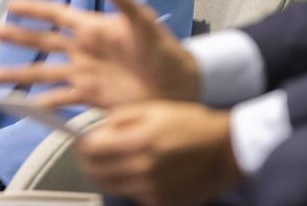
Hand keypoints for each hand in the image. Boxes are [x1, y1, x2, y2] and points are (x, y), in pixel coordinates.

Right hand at [0, 0, 199, 107]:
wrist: (179, 87)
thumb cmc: (166, 51)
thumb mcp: (146, 24)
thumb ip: (125, 2)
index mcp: (94, 28)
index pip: (58, 15)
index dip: (35, 9)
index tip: (10, 4)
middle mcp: (84, 50)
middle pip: (43, 41)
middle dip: (18, 37)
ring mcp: (85, 74)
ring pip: (44, 73)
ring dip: (20, 73)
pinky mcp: (90, 97)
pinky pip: (59, 100)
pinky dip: (39, 104)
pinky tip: (21, 107)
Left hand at [78, 100, 242, 205]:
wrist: (225, 150)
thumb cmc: (191, 124)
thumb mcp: (155, 109)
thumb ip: (121, 118)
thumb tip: (95, 130)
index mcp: (139, 141)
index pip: (91, 150)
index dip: (81, 144)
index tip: (81, 140)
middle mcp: (142, 169)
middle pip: (95, 171)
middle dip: (88, 160)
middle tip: (92, 151)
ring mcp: (150, 190)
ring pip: (109, 186)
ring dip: (104, 173)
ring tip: (114, 160)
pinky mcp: (159, 203)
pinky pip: (130, 194)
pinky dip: (127, 183)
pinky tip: (139, 170)